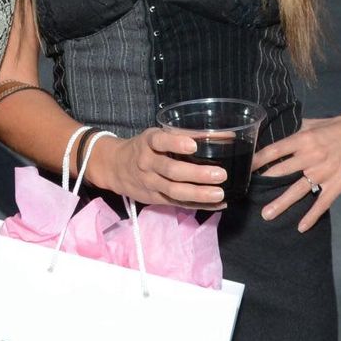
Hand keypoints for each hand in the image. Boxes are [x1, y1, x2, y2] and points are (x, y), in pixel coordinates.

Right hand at [89, 130, 226, 209]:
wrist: (116, 168)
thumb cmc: (145, 148)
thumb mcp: (156, 136)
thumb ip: (182, 136)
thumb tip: (224, 135)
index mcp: (148, 142)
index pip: (160, 142)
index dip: (176, 143)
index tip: (194, 145)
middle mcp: (147, 163)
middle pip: (171, 170)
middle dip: (196, 174)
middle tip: (220, 174)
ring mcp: (150, 183)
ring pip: (174, 191)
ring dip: (198, 193)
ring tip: (220, 193)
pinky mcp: (155, 198)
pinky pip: (177, 203)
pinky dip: (198, 204)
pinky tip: (217, 204)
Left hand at [252, 112, 340, 231]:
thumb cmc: (339, 126)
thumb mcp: (314, 124)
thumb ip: (296, 131)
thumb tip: (278, 133)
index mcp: (303, 139)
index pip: (275, 150)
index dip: (258, 160)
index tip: (244, 169)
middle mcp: (310, 155)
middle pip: (282, 172)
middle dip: (264, 184)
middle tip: (248, 196)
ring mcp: (324, 171)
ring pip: (298, 190)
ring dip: (281, 203)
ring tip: (266, 215)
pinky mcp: (338, 183)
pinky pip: (322, 202)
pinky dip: (312, 216)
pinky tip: (301, 227)